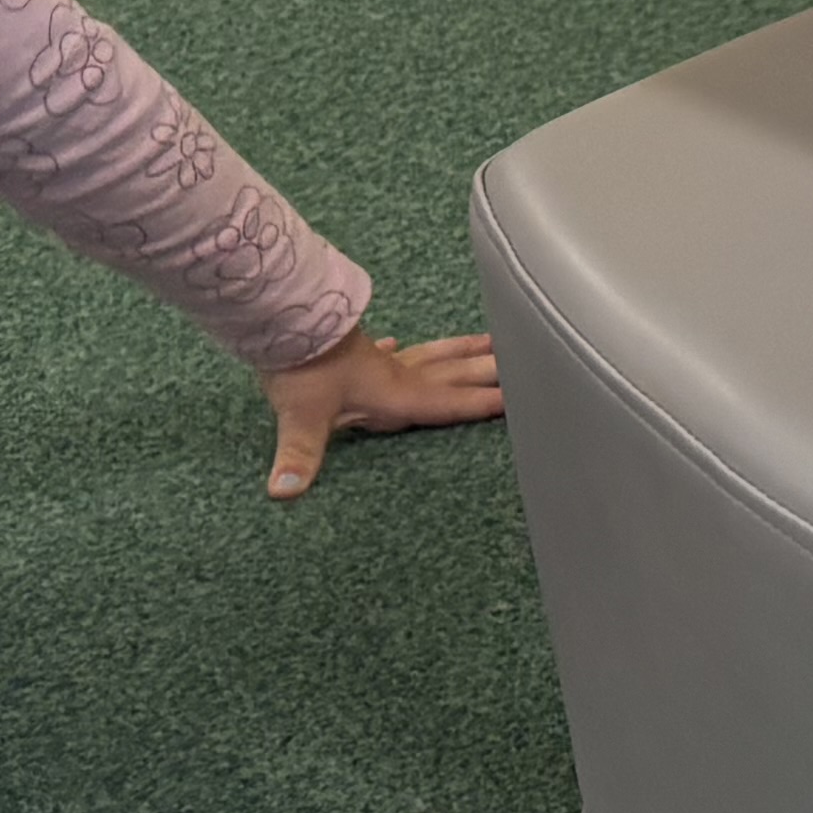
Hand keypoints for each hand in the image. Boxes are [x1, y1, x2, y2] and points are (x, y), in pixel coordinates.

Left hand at [260, 324, 503, 500]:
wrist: (282, 319)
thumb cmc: (301, 368)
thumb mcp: (301, 417)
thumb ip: (299, 455)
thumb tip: (283, 493)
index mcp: (397, 394)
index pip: (450, 402)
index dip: (486, 403)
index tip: (524, 399)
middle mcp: (398, 376)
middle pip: (454, 373)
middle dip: (492, 371)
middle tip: (529, 362)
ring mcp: (379, 361)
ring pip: (432, 355)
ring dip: (462, 351)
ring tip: (491, 341)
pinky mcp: (356, 351)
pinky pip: (390, 351)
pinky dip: (400, 349)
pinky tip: (397, 344)